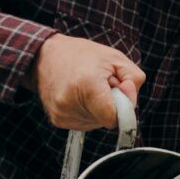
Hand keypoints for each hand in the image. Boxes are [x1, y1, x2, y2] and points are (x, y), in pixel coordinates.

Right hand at [29, 34, 146, 129]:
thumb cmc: (83, 55)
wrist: (45, 56)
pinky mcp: (58, 120)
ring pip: (97, 123)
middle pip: (107, 120)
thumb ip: (134, 80)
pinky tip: (79, 95)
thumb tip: (130, 101)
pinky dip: (88, 111)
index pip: (114, 118)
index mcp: (87, 86)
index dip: (123, 105)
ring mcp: (62, 114)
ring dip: (99, 108)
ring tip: (88, 88)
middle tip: (100, 84)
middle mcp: (70, 103)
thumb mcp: (116, 58)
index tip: (119, 89)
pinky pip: (85, 123)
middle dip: (111, 104)